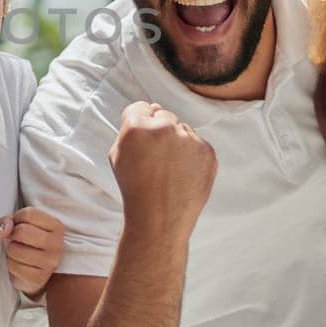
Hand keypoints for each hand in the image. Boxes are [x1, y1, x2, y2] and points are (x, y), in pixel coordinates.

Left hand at [0, 207, 63, 296]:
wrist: (34, 271)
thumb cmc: (26, 242)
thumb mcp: (19, 225)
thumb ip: (8, 221)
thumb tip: (1, 231)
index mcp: (56, 226)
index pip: (28, 214)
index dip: (16, 219)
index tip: (19, 226)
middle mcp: (57, 244)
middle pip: (22, 231)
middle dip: (12, 236)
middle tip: (16, 241)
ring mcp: (50, 263)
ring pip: (15, 249)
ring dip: (11, 251)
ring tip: (18, 253)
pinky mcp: (39, 279)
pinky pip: (13, 266)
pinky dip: (11, 265)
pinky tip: (19, 264)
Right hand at [108, 101, 216, 240]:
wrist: (159, 219)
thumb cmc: (135, 189)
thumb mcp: (117, 156)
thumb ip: (130, 130)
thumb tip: (152, 109)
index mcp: (137, 127)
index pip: (140, 107)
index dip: (138, 122)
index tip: (141, 138)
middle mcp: (165, 128)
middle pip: (163, 115)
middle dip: (159, 130)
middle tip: (155, 157)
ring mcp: (189, 139)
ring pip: (182, 129)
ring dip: (177, 142)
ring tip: (169, 169)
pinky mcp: (207, 151)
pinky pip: (198, 144)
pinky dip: (192, 155)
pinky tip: (182, 173)